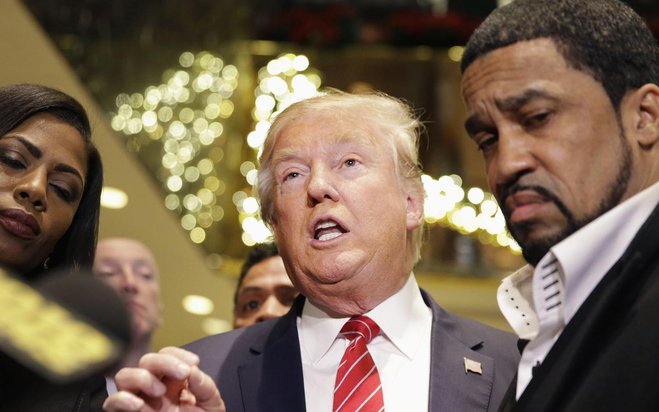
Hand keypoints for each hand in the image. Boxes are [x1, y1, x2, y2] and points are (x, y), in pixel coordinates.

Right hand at [103, 346, 224, 411]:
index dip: (178, 354)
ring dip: (142, 377)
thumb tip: (192, 371)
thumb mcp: (211, 405)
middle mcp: (153, 389)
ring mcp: (139, 402)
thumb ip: (204, 386)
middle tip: (182, 373)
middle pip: (146, 361)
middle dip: (164, 362)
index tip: (194, 362)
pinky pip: (112, 403)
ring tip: (160, 391)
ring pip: (124, 376)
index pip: (167, 355)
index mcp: (173, 382)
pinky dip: (122, 399)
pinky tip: (138, 405)